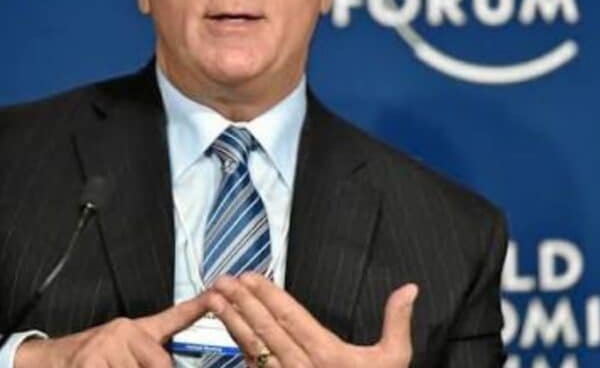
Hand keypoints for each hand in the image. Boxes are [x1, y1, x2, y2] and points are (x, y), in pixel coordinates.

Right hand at [14, 290, 224, 367]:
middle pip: (161, 363)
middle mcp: (124, 330)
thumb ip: (149, 354)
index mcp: (137, 328)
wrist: (48, 361)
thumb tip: (169, 362)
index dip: (198, 307)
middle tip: (130, 366)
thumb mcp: (124, 351)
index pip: (173, 318)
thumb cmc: (92, 360)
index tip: (217, 296)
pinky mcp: (90, 362)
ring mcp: (105, 346)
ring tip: (111, 367)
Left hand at [212, 273, 417, 367]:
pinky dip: (239, 349)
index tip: (250, 276)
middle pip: (266, 329)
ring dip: (232, 321)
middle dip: (241, 301)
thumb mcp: (393, 362)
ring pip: (254, 348)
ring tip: (215, 299)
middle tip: (222, 280)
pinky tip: (228, 332)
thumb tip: (410, 288)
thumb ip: (397, 323)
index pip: (291, 317)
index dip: (268, 294)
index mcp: (328, 355)